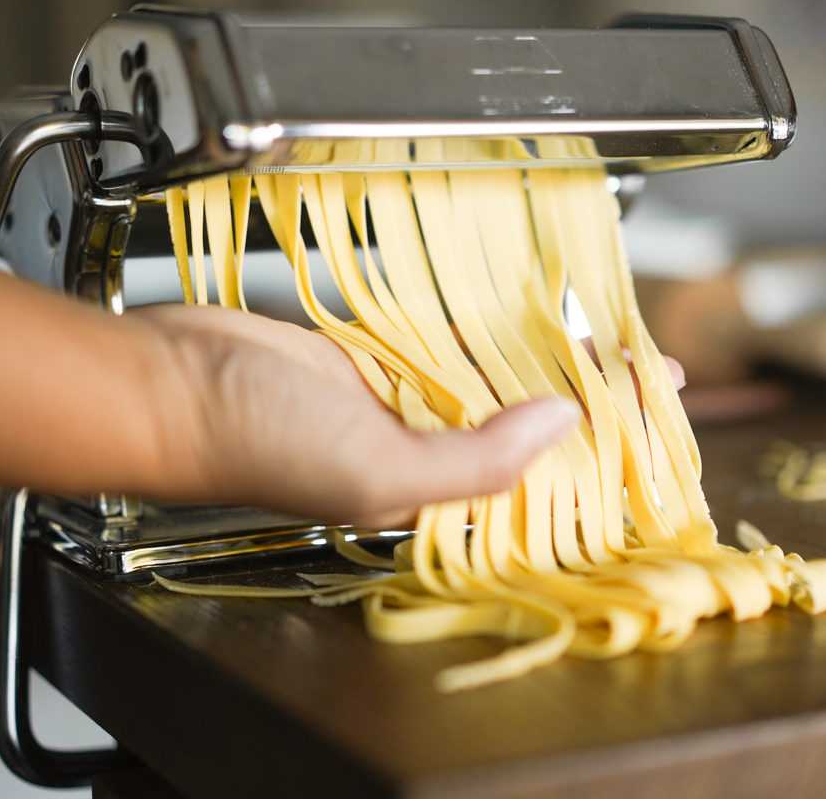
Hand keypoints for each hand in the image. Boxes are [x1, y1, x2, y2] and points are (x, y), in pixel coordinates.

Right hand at [133, 305, 683, 528]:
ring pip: (489, 384)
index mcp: (425, 502)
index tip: (653, 427)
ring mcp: (395, 405)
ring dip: (545, 364)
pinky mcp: (370, 361)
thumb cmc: (256, 443)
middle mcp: (418, 457)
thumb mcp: (376, 472)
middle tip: (653, 374)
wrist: (172, 385)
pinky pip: (445, 348)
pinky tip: (531, 323)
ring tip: (610, 344)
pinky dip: (489, 335)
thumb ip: (473, 461)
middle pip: (522, 431)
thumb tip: (559, 429)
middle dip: (587, 405)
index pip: (533, 486)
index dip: (595, 459)